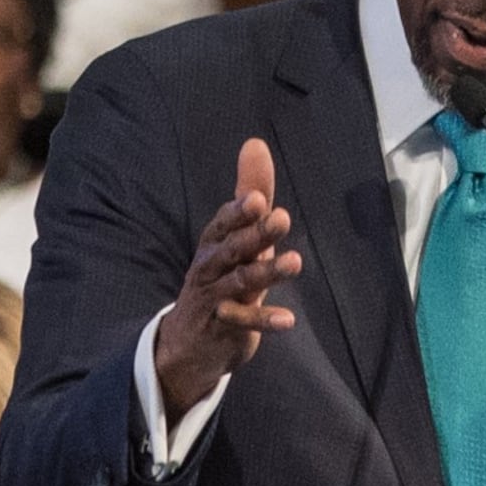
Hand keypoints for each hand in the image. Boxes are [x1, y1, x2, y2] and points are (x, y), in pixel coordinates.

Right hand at [151, 139, 301, 420]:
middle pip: (232, 249)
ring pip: (239, 282)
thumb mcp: (236, 236)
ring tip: (295, 263)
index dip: (238, 212)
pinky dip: (264, 320)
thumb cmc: (219, 278)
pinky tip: (289, 319)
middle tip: (283, 219)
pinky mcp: (224, 327)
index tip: (257, 199)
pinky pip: (243, 322)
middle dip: (255, 234)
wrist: (190, 342)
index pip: (223, 222)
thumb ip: (249, 193)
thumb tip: (255, 144)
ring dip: (267, 272)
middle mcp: (210, 267)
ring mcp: (215, 298)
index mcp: (213, 243)